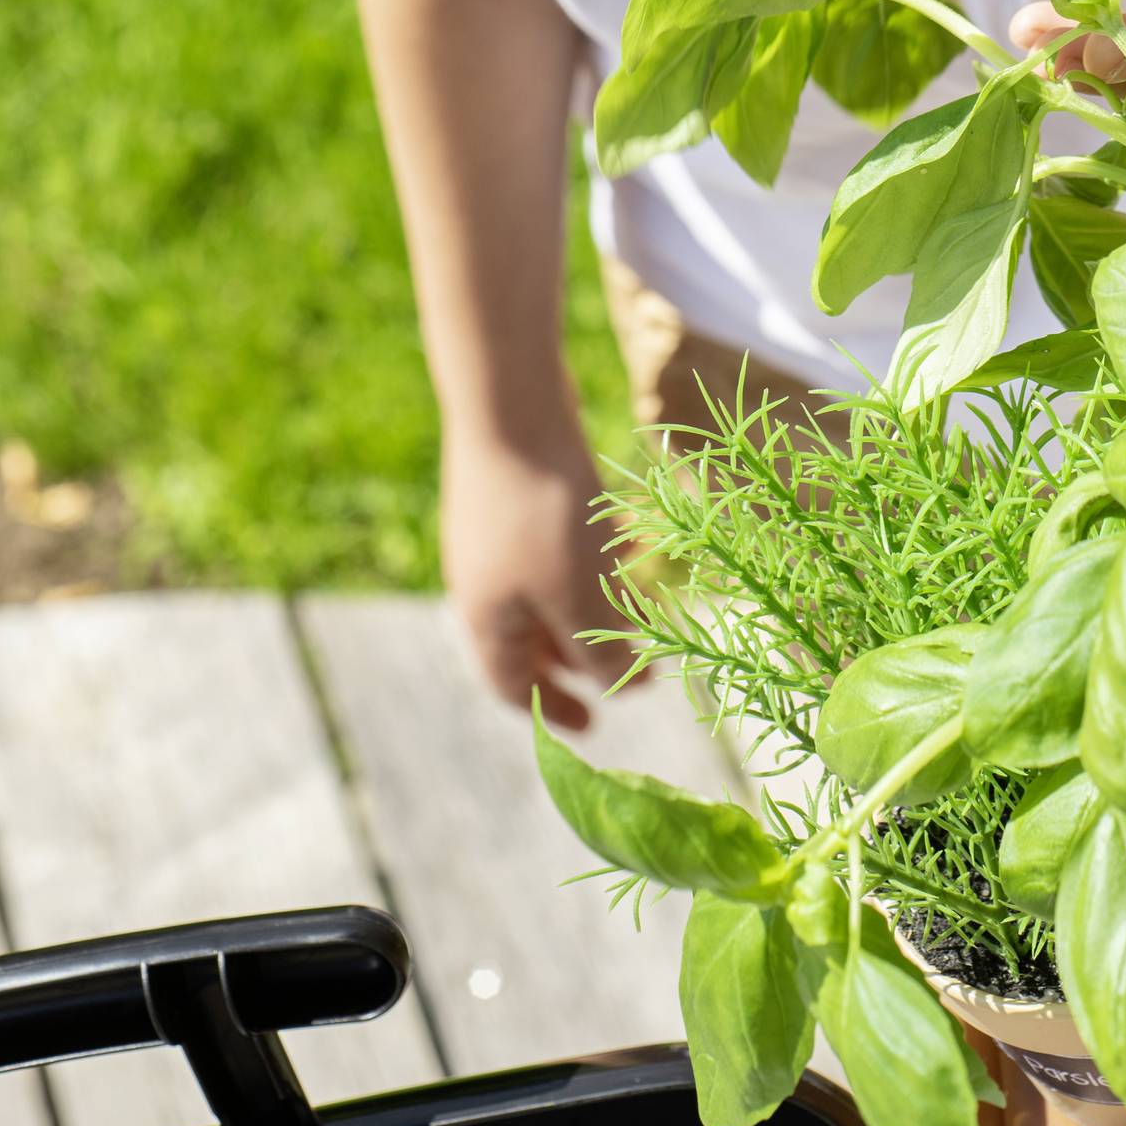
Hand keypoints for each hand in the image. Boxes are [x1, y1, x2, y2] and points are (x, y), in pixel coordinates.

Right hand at [440, 406, 645, 731]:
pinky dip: (592, 555)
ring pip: (550, 586)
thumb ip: (598, 646)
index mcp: (488, 617)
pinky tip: (631, 539)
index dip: (555, 708)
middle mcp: (484, 579)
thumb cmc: (544, 509)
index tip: (593, 724)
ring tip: (641, 605)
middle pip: (533, 638)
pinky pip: (557, 542)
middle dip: (583, 655)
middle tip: (631, 667)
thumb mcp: (578, 592)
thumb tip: (620, 684)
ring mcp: (497, 532)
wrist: (512, 401)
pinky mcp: (518, 491)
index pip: (514, 684)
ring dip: (594, 602)